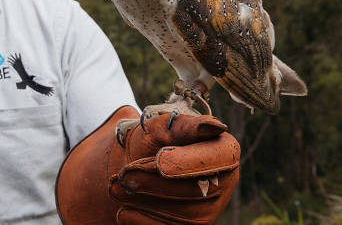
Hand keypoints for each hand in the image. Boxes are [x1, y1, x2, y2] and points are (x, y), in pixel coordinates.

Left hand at [56, 106, 239, 224]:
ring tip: (118, 188)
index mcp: (223, 151)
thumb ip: (184, 126)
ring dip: (146, 202)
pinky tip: (124, 211)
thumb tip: (215, 126)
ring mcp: (209, 209)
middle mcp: (223, 183)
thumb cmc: (152, 140)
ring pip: (185, 216)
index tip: (160, 160)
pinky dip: (143, 220)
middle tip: (124, 175)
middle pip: (198, 190)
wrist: (132, 164)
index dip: (191, 162)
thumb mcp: (160, 126)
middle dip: (156, 183)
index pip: (222, 157)